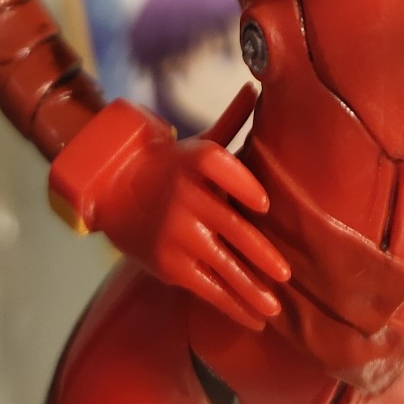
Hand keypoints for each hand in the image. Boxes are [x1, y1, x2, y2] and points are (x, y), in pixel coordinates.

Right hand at [53, 89, 289, 328]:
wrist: (116, 190)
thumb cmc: (173, 165)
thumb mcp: (200, 142)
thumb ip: (232, 120)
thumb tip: (256, 85)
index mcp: (197, 162)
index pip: (221, 170)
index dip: (242, 187)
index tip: (263, 204)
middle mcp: (186, 198)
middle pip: (229, 227)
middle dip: (259, 253)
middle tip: (286, 272)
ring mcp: (177, 234)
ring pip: (220, 265)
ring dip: (249, 288)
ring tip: (275, 305)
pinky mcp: (170, 264)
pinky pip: (206, 287)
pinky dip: (231, 304)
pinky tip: (255, 317)